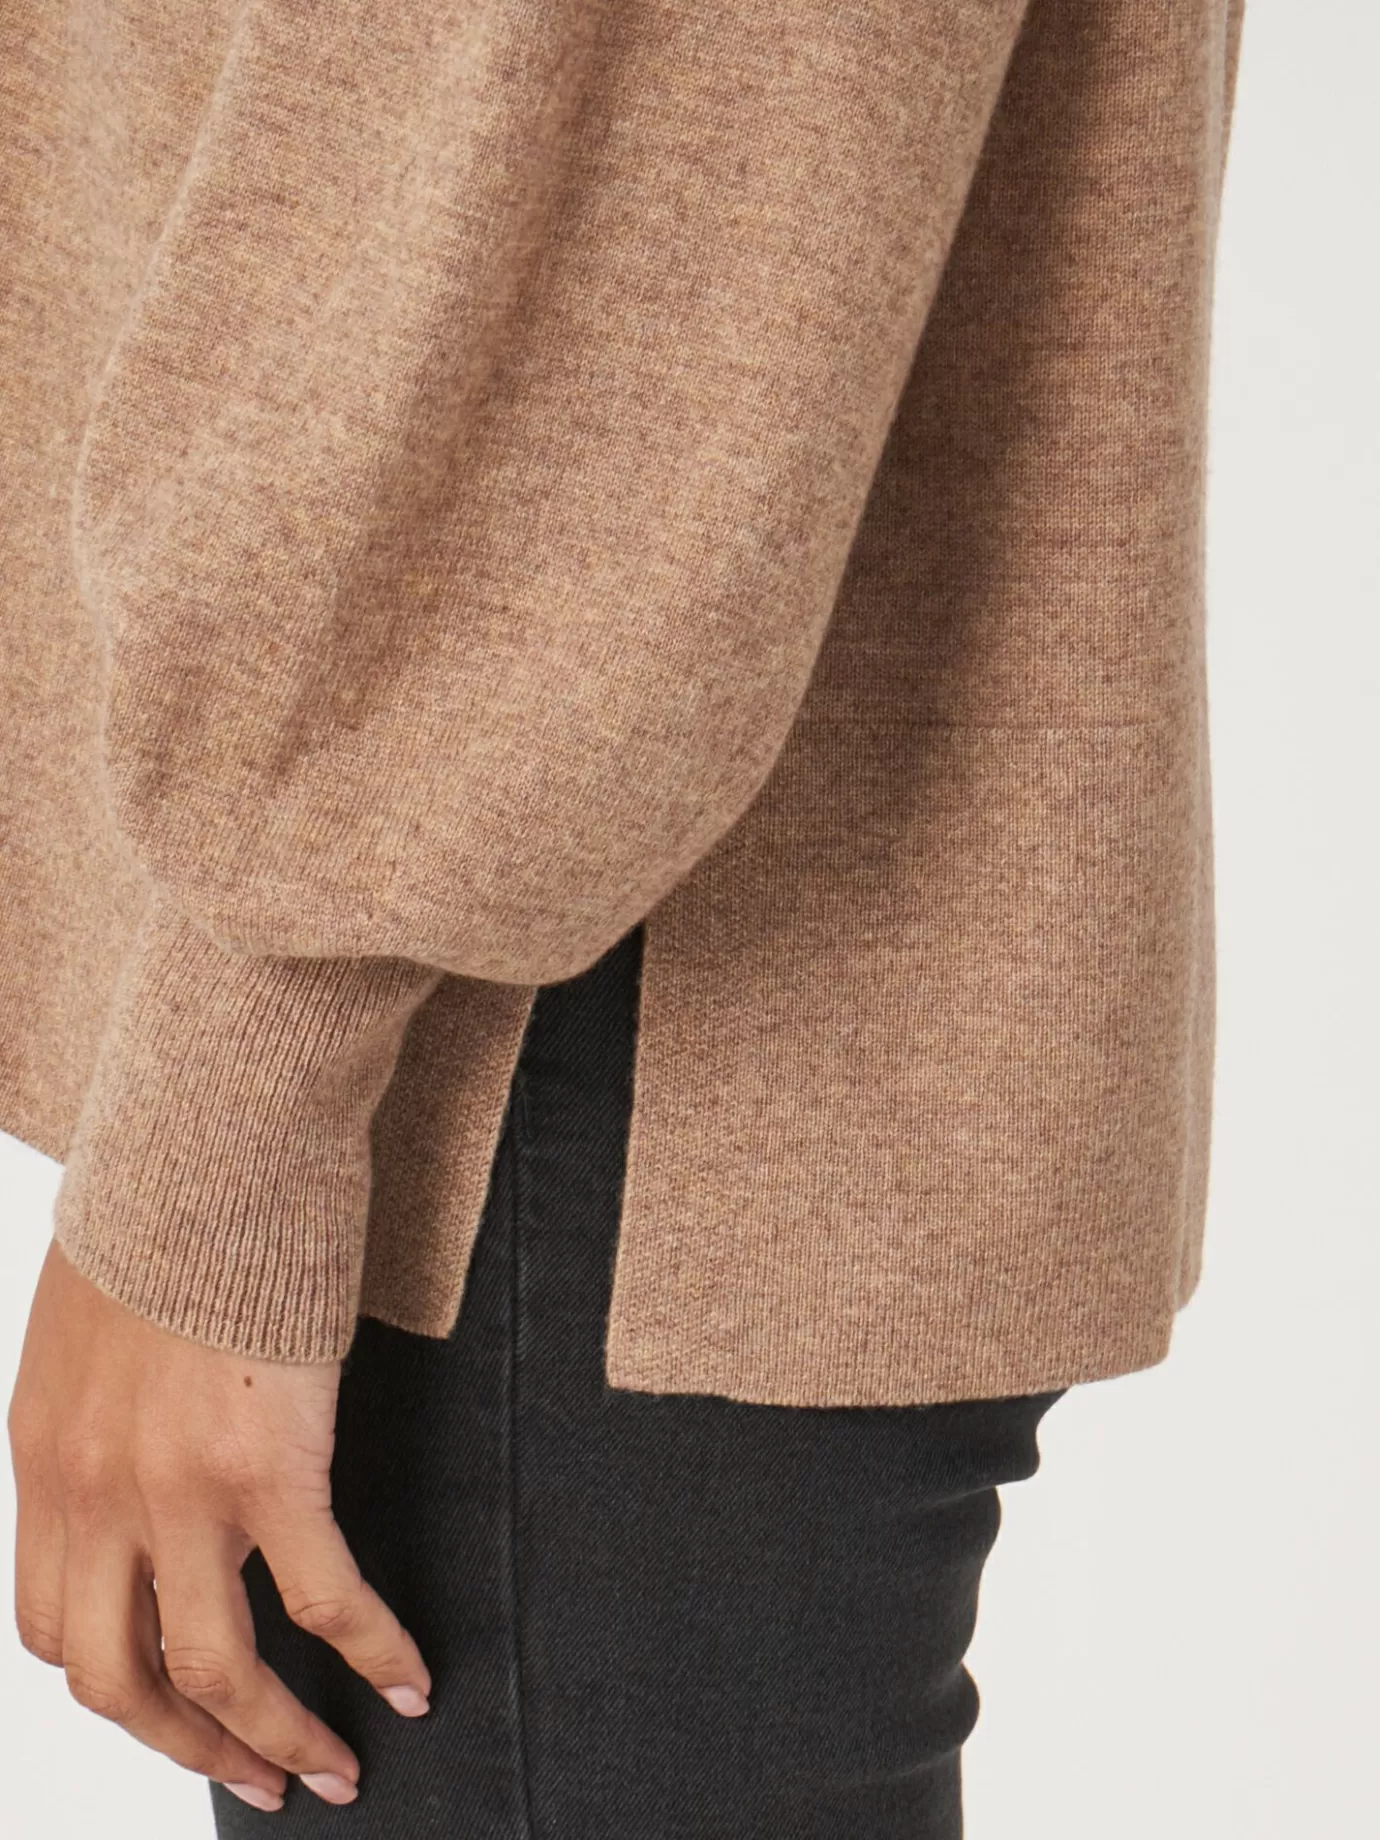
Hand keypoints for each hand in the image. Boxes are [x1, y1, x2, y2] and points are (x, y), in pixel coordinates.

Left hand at [7, 1240, 430, 1812]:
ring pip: (212, 1670)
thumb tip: (152, 1443)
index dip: (117, 1683)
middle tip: (252, 1773)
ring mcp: (178, 1488)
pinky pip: (324, 1597)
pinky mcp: (269, 1464)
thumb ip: (105, 1403)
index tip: (173, 1703)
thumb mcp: (90, 1319)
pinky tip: (408, 1677)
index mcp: (48, 1454)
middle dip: (187, 1743)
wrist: (210, 1137)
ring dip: (271, 1737)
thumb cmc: (164, 1202)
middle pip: (118, 1678)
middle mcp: (95, 1491)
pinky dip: (369, 1650)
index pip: (55, 1621)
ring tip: (328, 1768)